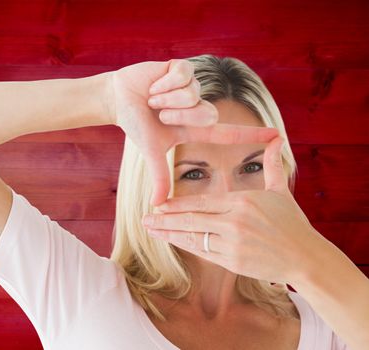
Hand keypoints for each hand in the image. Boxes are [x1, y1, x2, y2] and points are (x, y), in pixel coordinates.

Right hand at [107, 58, 279, 205]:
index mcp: (195, 128)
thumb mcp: (151, 150)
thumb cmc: (136, 124)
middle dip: (178, 116)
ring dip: (166, 99)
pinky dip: (163, 84)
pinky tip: (153, 84)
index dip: (252, 135)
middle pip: (206, 114)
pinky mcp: (182, 68)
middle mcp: (198, 106)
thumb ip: (159, 176)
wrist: (118, 99)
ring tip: (153, 99)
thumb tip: (156, 206)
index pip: (229, 133)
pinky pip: (182, 76)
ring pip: (193, 95)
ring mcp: (192, 87)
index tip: (277, 136)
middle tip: (159, 114)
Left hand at [141, 135, 324, 284]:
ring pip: (193, 237)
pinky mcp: (232, 262)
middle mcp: (234, 222)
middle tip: (145, 217)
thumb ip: (272, 166)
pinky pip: (203, 252)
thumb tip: (277, 139)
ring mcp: (232, 243)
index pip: (202, 202)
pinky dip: (185, 246)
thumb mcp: (281, 191)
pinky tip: (171, 242)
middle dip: (165, 219)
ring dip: (168, 234)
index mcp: (242, 202)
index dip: (177, 204)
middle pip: (191, 219)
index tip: (159, 204)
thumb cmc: (293, 224)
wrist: (306, 258)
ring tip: (150, 230)